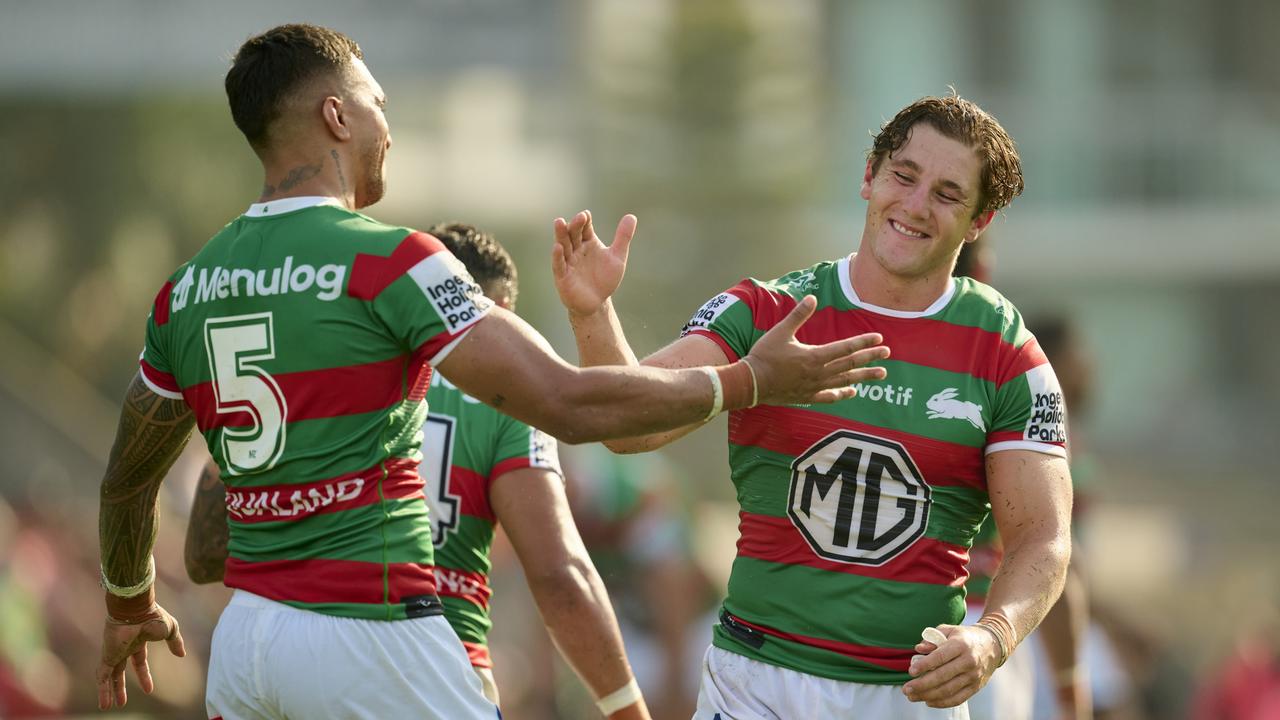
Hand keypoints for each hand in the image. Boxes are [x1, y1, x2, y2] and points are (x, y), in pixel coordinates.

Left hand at [96, 602, 185, 709]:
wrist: (136, 609)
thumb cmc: (153, 616)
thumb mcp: (170, 630)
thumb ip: (175, 642)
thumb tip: (182, 654)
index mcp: (138, 641)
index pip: (139, 662)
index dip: (143, 675)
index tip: (149, 690)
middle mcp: (124, 648)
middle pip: (121, 671)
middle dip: (121, 687)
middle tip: (122, 702)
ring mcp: (114, 652)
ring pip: (110, 676)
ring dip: (110, 692)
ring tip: (110, 707)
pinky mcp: (107, 656)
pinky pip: (103, 677)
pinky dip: (102, 690)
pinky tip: (104, 704)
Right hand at [551, 210, 634, 317]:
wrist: (597, 303)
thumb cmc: (604, 279)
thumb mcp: (617, 257)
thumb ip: (623, 237)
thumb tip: (632, 216)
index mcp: (588, 243)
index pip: (585, 228)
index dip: (585, 221)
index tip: (586, 214)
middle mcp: (576, 250)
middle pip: (573, 234)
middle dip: (575, 225)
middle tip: (579, 217)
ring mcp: (568, 262)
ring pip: (563, 246)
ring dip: (561, 235)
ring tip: (559, 222)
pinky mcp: (562, 276)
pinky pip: (559, 265)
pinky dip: (557, 256)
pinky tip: (557, 247)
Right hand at [744, 295, 889, 405]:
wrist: (750, 383)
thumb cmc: (764, 356)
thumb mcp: (780, 332)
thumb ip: (798, 315)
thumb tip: (812, 298)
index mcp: (814, 356)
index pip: (845, 347)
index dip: (863, 342)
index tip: (879, 339)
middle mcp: (818, 373)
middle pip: (850, 364)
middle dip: (870, 358)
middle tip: (887, 354)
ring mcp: (814, 386)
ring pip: (845, 381)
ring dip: (864, 377)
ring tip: (881, 374)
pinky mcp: (807, 396)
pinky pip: (829, 396)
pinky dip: (842, 394)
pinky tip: (853, 392)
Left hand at [901, 624, 1000, 707]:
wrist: (992, 645)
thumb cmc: (964, 637)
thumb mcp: (949, 630)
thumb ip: (932, 638)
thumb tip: (918, 649)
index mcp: (960, 645)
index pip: (940, 657)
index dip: (924, 665)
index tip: (911, 672)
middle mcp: (969, 661)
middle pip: (942, 676)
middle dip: (922, 685)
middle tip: (906, 689)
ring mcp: (973, 676)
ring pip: (948, 690)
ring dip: (928, 695)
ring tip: (912, 696)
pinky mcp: (976, 687)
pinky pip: (958, 698)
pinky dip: (942, 703)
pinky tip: (928, 701)